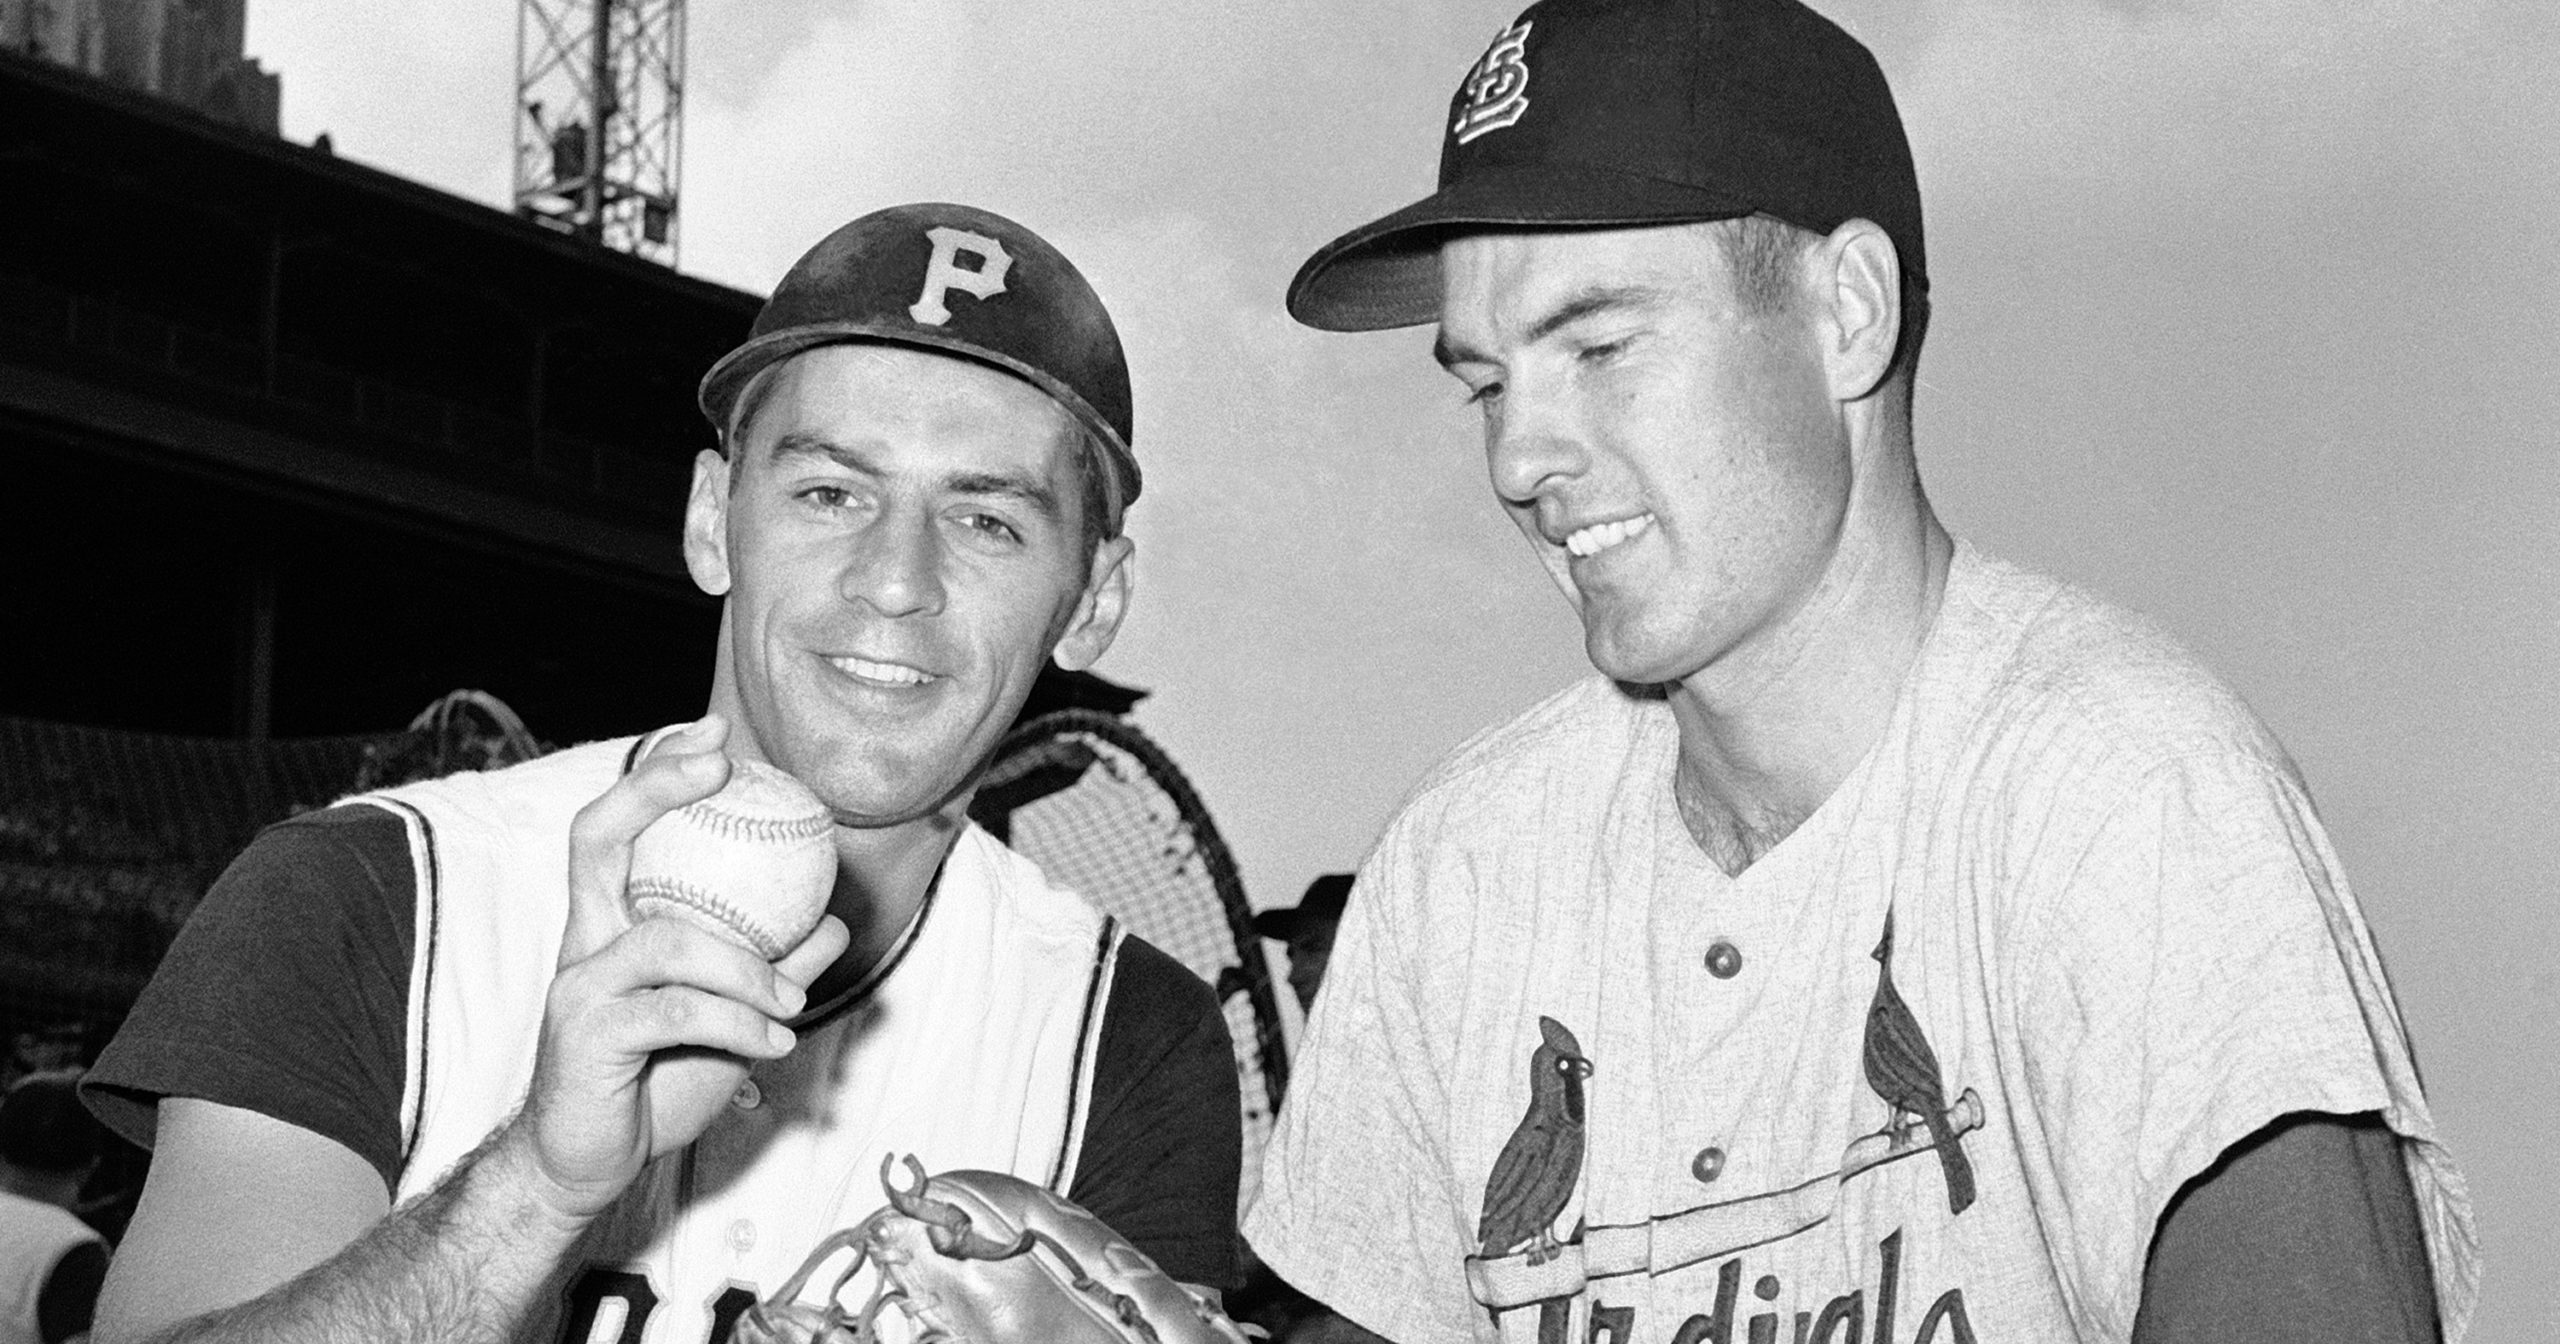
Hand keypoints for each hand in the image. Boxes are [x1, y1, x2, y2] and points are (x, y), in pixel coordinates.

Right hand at [504, 716, 849, 1222]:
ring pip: (671, 941)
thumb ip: (773, 967)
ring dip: (749, 969)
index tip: (714, 734)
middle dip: (656, 787)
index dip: (657, 771)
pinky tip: (775, 1042)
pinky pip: (678, 1010)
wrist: (587, 1163)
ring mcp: (579, 985)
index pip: (618, 825)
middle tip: (722, 766)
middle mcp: (586, 939)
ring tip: (793, 1004)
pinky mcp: (584, 1035)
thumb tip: (834, 922)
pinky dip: (738, 1022)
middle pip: (598, 837)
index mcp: (612, 922)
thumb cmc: (654, 1080)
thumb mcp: (730, 1015)